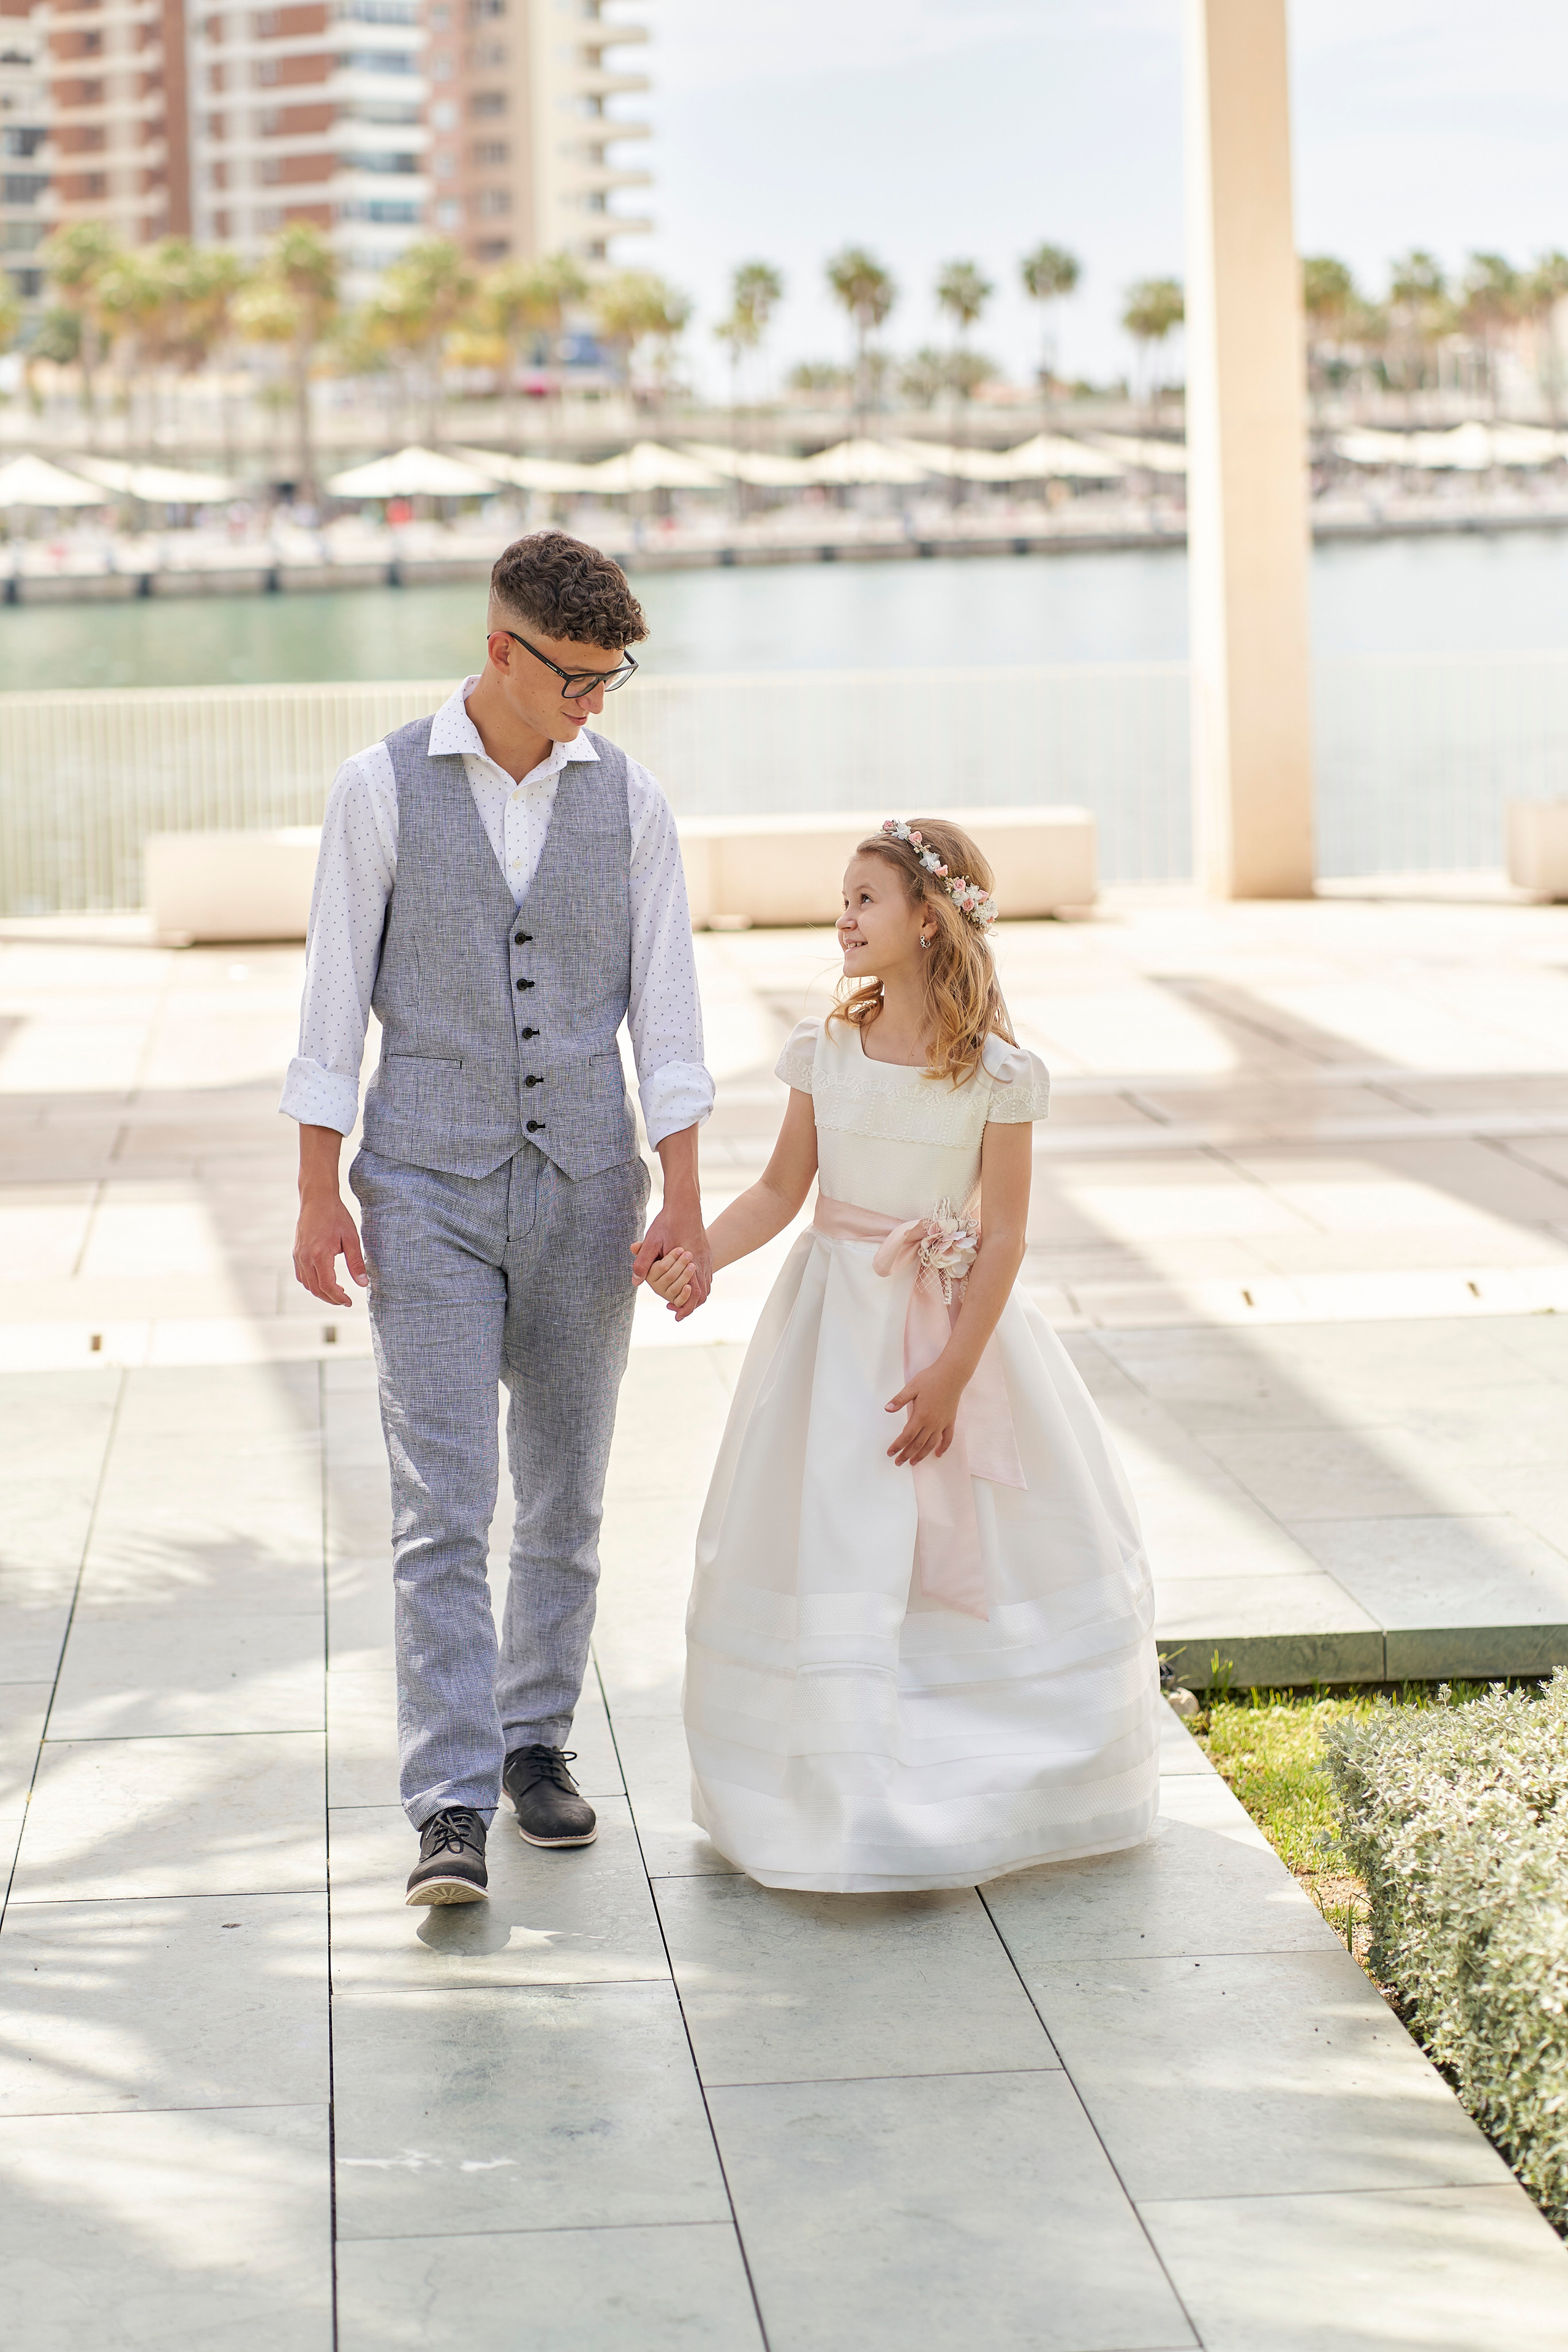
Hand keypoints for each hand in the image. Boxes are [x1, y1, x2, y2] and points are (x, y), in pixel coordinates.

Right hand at [293, 1190, 367, 1307]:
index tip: (349, 1302)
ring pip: (307, 1284)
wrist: (317, 1199)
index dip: (338, 1298)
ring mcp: (298, 1255)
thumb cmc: (336, 1216)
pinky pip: (301, 1275)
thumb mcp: (351, 1238)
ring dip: (321, 1292)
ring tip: (337, 1290)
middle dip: (331, 1298)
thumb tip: (364, 1284)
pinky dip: (312, 1283)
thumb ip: (356, 1263)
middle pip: (316, 1289)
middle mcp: (305, 1257)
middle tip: (344, 1300)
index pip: (327, 1286)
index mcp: (320, 1254)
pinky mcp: (296, 1253)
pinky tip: (324, 1280)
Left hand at [632, 1198, 711, 1321]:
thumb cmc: (667, 1222)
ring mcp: (707, 1258)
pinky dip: (699, 1285)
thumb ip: (643, 1262)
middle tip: (674, 1311)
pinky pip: (707, 1276)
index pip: (694, 1294)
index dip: (686, 1309)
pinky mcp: (707, 1253)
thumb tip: (635, 1282)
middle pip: (703, 1294)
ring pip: (706, 1286)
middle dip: (690, 1305)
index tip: (676, 1317)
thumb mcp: (652, 1242)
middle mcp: (702, 1263)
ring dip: (694, 1296)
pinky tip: (686, 1283)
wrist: (685, 1204)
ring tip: (679, 1299)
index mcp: (691, 1263)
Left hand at [885, 1355, 966, 1466]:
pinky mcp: (950, 1421)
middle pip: (917, 1444)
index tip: (890, 1453)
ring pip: (930, 1445)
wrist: (952, 1374)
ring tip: (913, 1462)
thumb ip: (899, 1400)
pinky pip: (947, 1438)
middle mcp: (931, 1423)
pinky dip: (943, 1447)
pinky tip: (938, 1454)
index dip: (897, 1446)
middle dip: (906, 1455)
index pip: (906, 1436)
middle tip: (898, 1462)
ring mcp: (942, 1424)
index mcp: (920, 1416)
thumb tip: (887, 1408)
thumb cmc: (930, 1379)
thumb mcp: (911, 1387)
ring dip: (921, 1455)